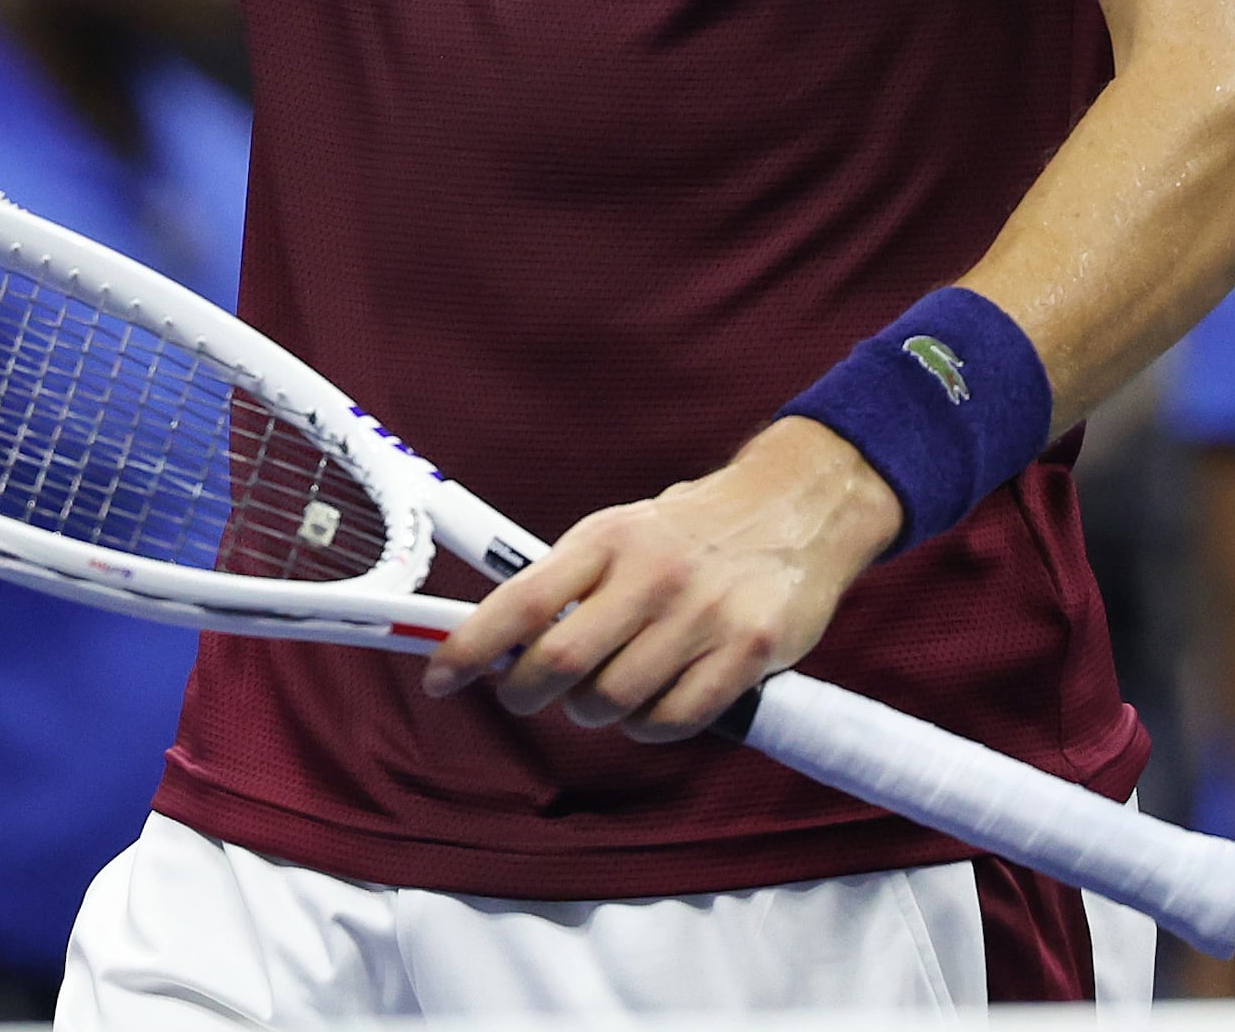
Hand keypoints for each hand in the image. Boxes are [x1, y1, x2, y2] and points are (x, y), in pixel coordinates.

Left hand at [422, 418, 896, 744]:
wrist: (795, 507)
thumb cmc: (689, 532)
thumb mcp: (621, 533)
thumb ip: (569, 584)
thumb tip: (498, 645)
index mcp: (608, 539)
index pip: (523, 601)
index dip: (471, 648)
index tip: (438, 679)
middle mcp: (652, 574)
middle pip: (561, 664)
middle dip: (528, 694)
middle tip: (529, 694)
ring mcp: (702, 614)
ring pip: (613, 702)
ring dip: (593, 714)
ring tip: (605, 692)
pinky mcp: (749, 651)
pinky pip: (674, 721)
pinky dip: (648, 727)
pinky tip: (653, 705)